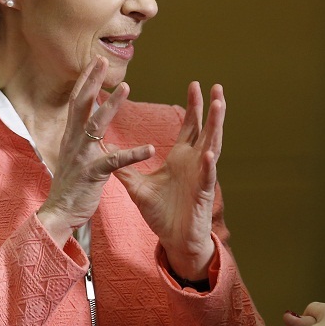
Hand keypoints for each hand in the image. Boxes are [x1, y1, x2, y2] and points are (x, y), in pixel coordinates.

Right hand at [38, 57, 153, 247]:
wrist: (59, 213)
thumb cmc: (71, 185)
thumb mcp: (74, 156)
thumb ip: (81, 138)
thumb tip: (87, 122)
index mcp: (72, 136)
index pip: (76, 102)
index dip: (85, 81)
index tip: (94, 62)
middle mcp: (74, 141)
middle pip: (81, 105)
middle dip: (92, 81)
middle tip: (102, 60)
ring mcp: (82, 156)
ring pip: (96, 125)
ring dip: (110, 105)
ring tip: (125, 87)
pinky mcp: (93, 174)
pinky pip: (115, 161)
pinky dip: (133, 154)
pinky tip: (151, 148)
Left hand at [113, 81, 223, 279]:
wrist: (174, 240)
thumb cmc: (162, 214)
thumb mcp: (138, 187)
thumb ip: (124, 168)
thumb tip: (106, 152)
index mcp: (182, 158)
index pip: (190, 126)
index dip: (193, 106)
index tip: (195, 84)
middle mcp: (195, 163)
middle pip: (206, 129)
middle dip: (211, 108)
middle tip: (214, 86)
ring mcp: (201, 176)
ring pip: (212, 146)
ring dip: (216, 127)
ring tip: (218, 106)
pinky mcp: (203, 194)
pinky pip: (207, 177)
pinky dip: (208, 165)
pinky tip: (209, 153)